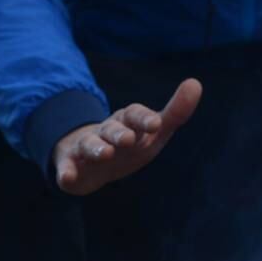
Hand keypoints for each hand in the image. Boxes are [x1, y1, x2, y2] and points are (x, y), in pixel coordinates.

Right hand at [54, 78, 202, 194]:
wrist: (92, 161)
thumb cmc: (130, 144)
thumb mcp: (154, 132)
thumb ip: (175, 113)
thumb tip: (196, 83)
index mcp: (126, 122)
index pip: (134, 115)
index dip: (144, 119)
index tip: (156, 124)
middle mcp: (105, 132)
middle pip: (111, 130)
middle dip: (119, 133)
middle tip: (128, 139)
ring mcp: (86, 148)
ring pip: (89, 145)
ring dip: (96, 148)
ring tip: (106, 154)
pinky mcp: (70, 166)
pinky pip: (66, 168)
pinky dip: (65, 172)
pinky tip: (66, 177)